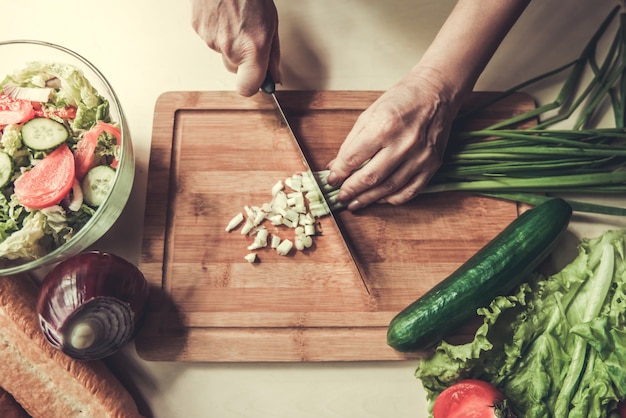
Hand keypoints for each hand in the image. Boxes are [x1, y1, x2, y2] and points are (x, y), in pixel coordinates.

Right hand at [191, 0, 280, 95]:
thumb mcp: (271, 24)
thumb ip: (273, 55)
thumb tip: (274, 77)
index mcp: (253, 48)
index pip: (248, 87)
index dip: (253, 86)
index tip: (258, 82)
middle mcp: (230, 47)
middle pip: (235, 69)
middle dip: (242, 59)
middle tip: (248, 36)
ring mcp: (211, 39)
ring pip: (222, 52)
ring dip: (229, 41)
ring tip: (235, 18)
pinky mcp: (199, 29)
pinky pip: (210, 39)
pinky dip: (217, 30)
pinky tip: (223, 14)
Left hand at [326, 67, 465, 210]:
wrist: (436, 92)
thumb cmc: (401, 100)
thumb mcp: (369, 114)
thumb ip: (351, 143)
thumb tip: (335, 167)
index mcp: (384, 126)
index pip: (353, 158)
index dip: (339, 173)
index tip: (332, 180)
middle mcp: (404, 143)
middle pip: (370, 177)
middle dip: (351, 190)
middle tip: (341, 197)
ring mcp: (420, 156)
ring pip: (389, 188)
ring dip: (369, 199)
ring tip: (355, 203)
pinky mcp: (433, 164)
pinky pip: (411, 190)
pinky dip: (393, 199)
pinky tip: (381, 199)